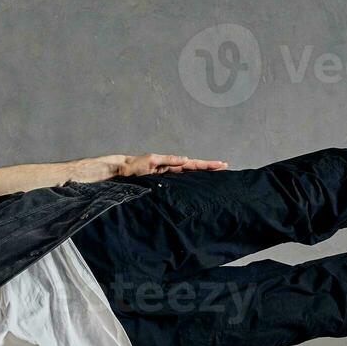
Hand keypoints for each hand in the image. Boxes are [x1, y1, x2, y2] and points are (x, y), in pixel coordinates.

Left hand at [115, 152, 229, 176]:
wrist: (121, 172)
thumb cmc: (133, 167)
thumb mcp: (151, 160)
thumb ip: (168, 160)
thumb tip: (186, 159)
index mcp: (171, 163)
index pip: (192, 164)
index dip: (206, 164)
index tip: (220, 164)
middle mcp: (171, 169)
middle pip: (194, 168)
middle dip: (209, 167)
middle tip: (224, 166)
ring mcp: (168, 176)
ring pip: (189, 175)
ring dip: (202, 174)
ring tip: (216, 173)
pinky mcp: (164, 183)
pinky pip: (180, 182)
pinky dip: (190, 182)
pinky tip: (198, 185)